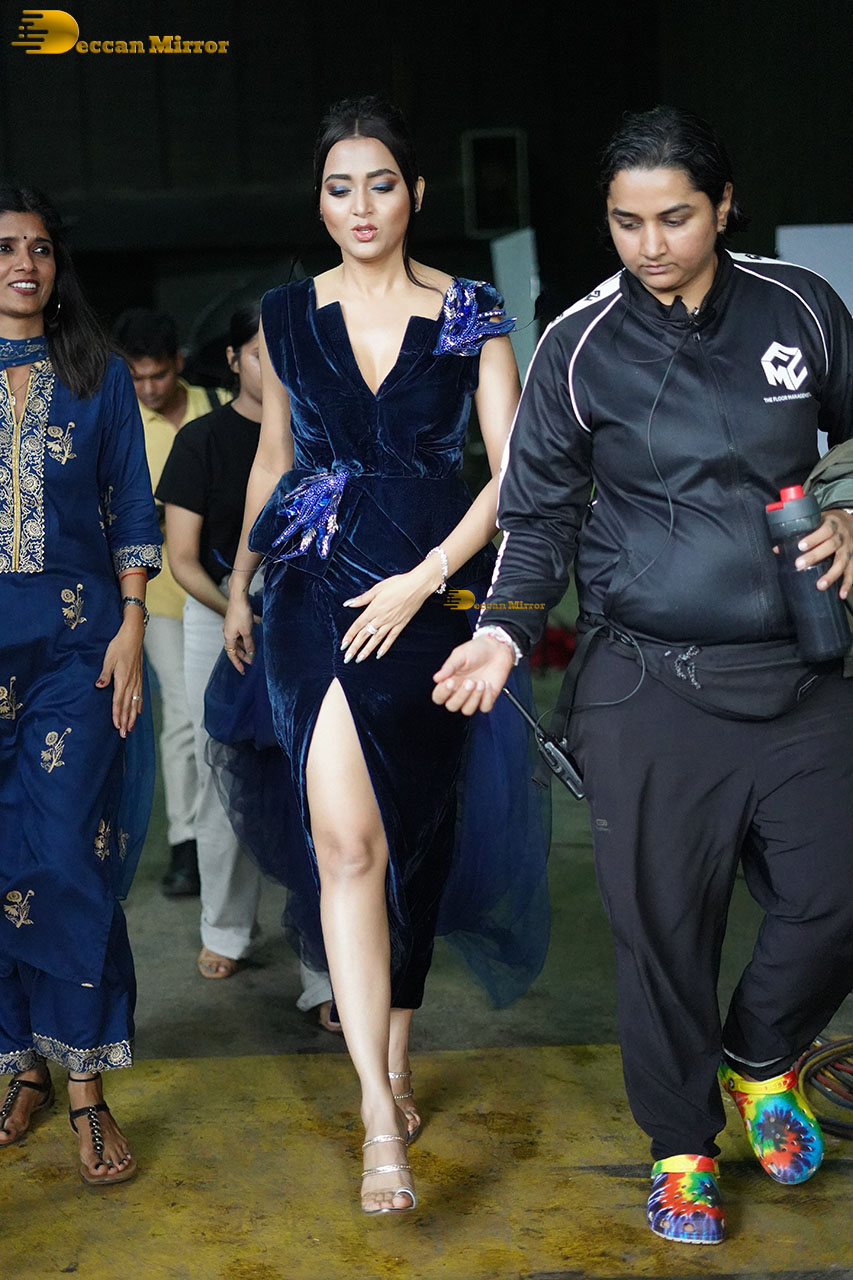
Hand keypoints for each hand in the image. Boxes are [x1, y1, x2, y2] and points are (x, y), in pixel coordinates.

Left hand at [95, 615, 143, 737]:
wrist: (133, 636)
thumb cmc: (119, 646)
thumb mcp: (108, 659)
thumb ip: (105, 674)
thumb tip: (99, 686)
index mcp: (123, 679)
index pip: (119, 701)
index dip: (117, 715)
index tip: (117, 726)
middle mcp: (131, 683)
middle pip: (128, 706)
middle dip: (126, 721)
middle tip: (124, 734)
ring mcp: (137, 681)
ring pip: (135, 703)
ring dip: (133, 716)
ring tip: (131, 728)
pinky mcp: (139, 677)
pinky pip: (140, 696)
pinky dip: (139, 705)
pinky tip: (139, 712)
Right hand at [223, 594, 257, 672]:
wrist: (239, 597)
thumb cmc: (241, 613)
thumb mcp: (247, 632)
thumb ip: (249, 644)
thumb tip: (251, 655)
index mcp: (229, 637)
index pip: (232, 654)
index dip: (237, 663)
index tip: (243, 671)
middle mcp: (228, 632)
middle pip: (235, 648)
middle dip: (243, 655)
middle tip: (252, 661)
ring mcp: (231, 626)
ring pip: (238, 639)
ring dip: (246, 645)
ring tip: (254, 649)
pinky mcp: (235, 620)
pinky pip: (241, 631)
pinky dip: (247, 635)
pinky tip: (255, 632)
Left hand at [341, 562, 438, 662]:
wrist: (417, 586)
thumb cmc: (397, 584)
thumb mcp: (377, 588)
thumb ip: (363, 599)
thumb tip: (349, 604)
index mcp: (373, 609)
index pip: (358, 625)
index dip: (349, 636)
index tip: (343, 645)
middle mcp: (381, 618)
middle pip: (365, 635)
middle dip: (355, 647)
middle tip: (347, 658)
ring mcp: (391, 623)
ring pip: (376, 639)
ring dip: (367, 650)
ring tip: (360, 659)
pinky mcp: (401, 625)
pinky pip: (391, 638)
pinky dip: (385, 647)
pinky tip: (379, 654)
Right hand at [432, 634, 514, 714]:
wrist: (496, 648)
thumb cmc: (476, 650)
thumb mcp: (460, 655)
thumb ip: (448, 667)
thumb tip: (436, 678)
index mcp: (450, 681)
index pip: (438, 697)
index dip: (442, 693)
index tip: (450, 681)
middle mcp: (460, 691)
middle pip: (452, 706)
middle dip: (461, 696)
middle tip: (469, 681)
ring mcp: (474, 696)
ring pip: (467, 710)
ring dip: (474, 698)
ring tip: (481, 682)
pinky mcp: (488, 698)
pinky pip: (485, 708)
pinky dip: (487, 699)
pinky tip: (488, 685)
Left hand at [794, 509, 852, 599]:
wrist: (852, 523)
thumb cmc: (829, 524)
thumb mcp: (817, 522)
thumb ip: (800, 533)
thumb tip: (777, 549)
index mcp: (832, 525)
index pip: (824, 530)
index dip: (813, 538)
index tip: (800, 546)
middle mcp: (842, 537)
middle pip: (831, 546)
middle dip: (815, 556)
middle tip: (800, 565)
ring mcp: (849, 549)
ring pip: (842, 562)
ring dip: (832, 575)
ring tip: (820, 585)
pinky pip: (852, 572)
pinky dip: (848, 584)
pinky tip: (842, 594)